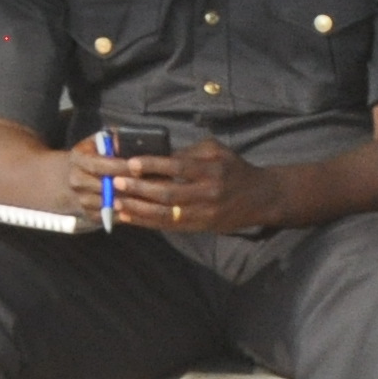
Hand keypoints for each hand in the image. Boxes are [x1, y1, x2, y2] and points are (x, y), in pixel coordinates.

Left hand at [100, 140, 270, 234]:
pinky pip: (170, 226)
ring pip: (167, 214)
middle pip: (169, 193)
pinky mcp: (201, 227)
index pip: (179, 167)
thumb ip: (190, 151)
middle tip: (117, 183)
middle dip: (140, 189)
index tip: (132, 163)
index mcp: (212, 169)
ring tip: (116, 202)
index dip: (154, 165)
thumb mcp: (217, 151)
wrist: (261, 197)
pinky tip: (129, 217)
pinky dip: (147, 222)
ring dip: (139, 209)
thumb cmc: (234, 168)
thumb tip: (158, 154)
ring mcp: (205, 213)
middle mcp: (209, 193)